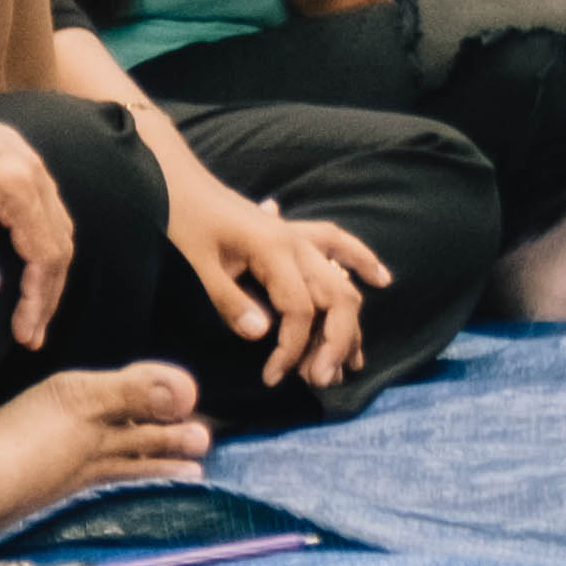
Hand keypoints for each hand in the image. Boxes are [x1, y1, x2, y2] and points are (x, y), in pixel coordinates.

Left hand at [0, 92, 77, 348]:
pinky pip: (48, 207)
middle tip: (31, 334)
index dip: (39, 300)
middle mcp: (33, 170)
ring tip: (35, 308)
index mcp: (14, 183)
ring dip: (51, 270)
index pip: (45, 254)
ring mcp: (29, 161)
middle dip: (50, 292)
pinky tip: (31, 263)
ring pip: (59, 225)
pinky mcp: (19, 158)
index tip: (25, 336)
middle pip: (60, 242)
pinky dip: (46, 243)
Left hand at [168, 165, 384, 394]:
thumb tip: (262, 335)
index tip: (273, 375)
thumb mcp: (200, 266)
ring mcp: (300, 238)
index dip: (293, 347)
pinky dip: (362, 261)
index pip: (300, 309)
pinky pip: (339, 245)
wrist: (184, 186)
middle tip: (320, 379)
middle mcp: (297, 244)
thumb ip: (231, 301)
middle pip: (336, 296)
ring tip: (350, 362)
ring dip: (349, 322)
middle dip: (335, 342)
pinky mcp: (296, 236)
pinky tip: (381, 279)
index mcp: (274, 251)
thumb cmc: (187, 224)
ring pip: (342, 279)